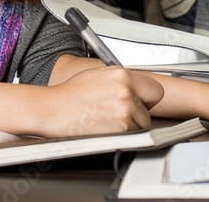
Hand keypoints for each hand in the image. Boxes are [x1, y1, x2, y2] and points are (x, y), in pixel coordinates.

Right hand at [39, 66, 163, 135]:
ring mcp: (123, 110)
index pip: (155, 89)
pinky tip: (107, 126)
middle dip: (139, 112)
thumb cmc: (70, 94)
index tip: (144, 101)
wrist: (53, 109)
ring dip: (131, 124)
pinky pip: (132, 134)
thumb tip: (137, 86)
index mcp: (122, 75)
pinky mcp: (119, 129)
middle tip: (122, 112)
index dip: (148, 97)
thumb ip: (122, 79)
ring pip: (142, 123)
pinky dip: (123, 134)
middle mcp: (126, 91)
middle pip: (149, 108)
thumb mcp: (99, 74)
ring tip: (110, 119)